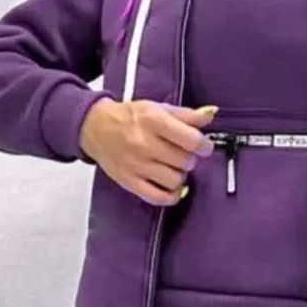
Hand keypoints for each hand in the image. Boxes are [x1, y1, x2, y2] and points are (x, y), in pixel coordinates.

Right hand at [79, 99, 215, 204]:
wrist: (96, 127)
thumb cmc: (128, 118)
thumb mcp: (157, 108)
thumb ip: (186, 114)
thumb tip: (210, 115)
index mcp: (153, 120)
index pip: (190, 139)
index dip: (203, 145)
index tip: (203, 146)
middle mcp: (144, 143)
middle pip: (185, 161)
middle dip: (189, 159)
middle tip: (183, 154)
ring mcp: (136, 165)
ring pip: (175, 180)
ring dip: (180, 175)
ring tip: (173, 167)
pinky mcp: (130, 181)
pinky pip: (159, 197)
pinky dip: (172, 195)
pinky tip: (172, 187)